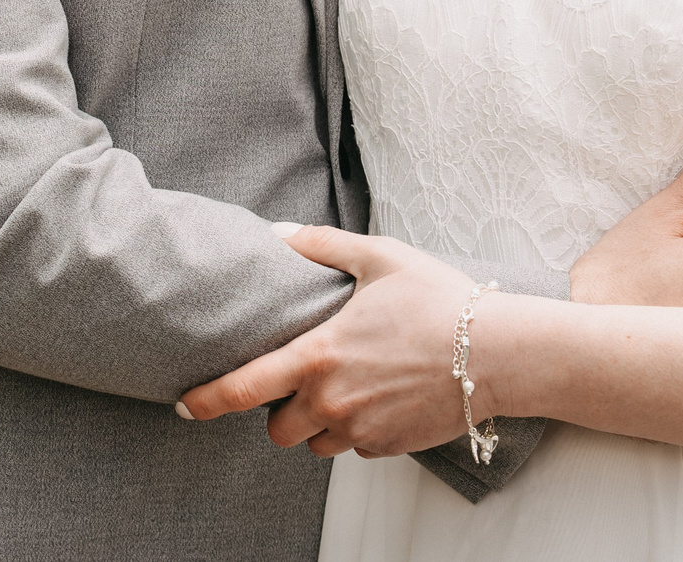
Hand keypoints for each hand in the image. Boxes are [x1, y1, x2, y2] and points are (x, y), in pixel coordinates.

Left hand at [175, 225, 476, 459]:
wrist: (498, 352)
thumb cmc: (439, 299)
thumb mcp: (379, 258)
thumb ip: (321, 246)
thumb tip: (277, 234)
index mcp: (319, 355)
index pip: (244, 388)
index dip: (206, 400)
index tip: (184, 406)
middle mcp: (331, 401)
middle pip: (277, 429)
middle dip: (282, 409)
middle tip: (306, 379)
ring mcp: (359, 429)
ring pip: (315, 442)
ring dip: (320, 421)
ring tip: (351, 385)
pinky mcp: (386, 447)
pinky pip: (354, 446)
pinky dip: (357, 428)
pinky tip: (383, 395)